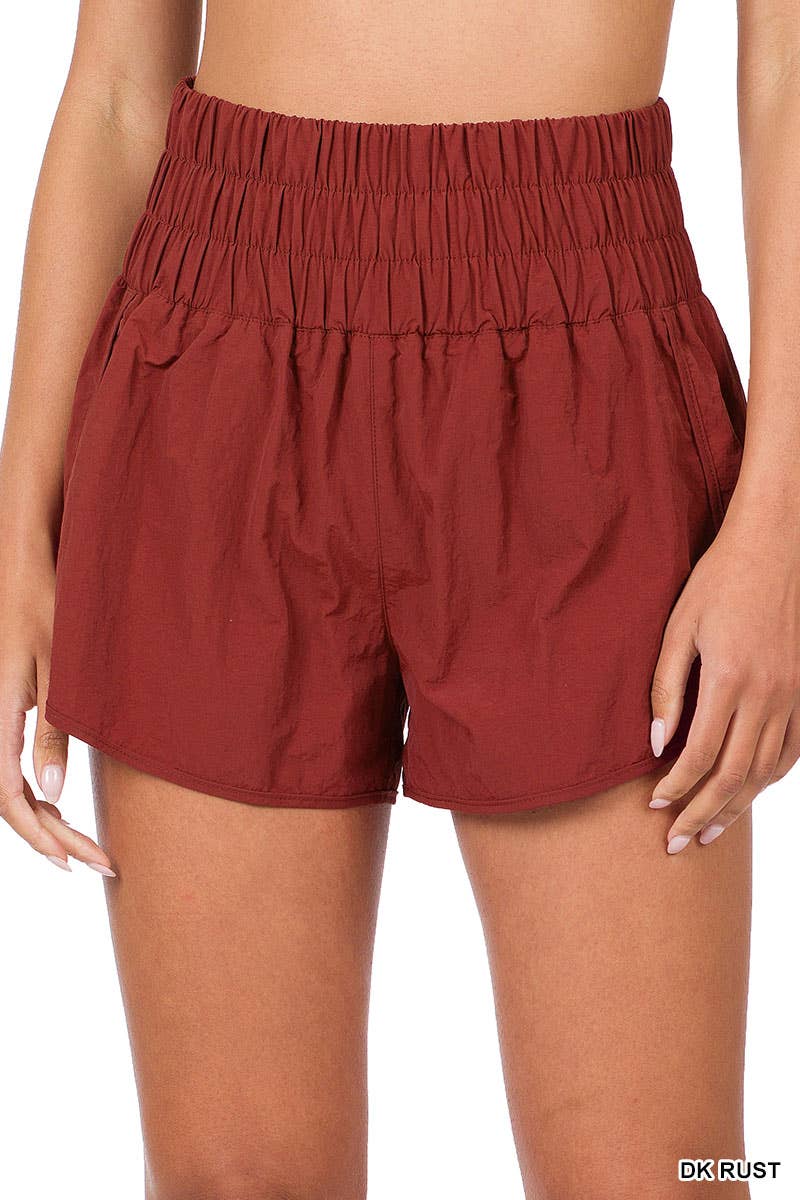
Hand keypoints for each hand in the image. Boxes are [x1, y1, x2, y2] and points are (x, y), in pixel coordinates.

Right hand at [0, 540, 114, 875]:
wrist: (27, 567)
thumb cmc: (47, 611)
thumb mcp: (61, 674)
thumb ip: (54, 733)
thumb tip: (54, 795)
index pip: (13, 799)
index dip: (44, 837)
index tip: (79, 862)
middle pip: (14, 804)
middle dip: (55, 841)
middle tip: (101, 863)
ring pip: (12, 791)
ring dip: (48, 823)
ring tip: (87, 849)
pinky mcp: (7, 712)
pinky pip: (14, 770)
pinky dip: (40, 797)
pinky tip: (63, 809)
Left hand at [649, 515, 799, 852]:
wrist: (776, 545)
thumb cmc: (719, 580)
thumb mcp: (679, 627)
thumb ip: (665, 687)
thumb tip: (655, 745)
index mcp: (731, 678)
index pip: (700, 754)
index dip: (675, 788)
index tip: (653, 807)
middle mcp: (769, 693)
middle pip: (735, 774)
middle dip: (702, 812)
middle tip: (676, 842)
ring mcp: (794, 694)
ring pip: (766, 770)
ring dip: (737, 806)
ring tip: (709, 832)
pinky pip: (791, 750)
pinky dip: (769, 780)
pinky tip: (750, 794)